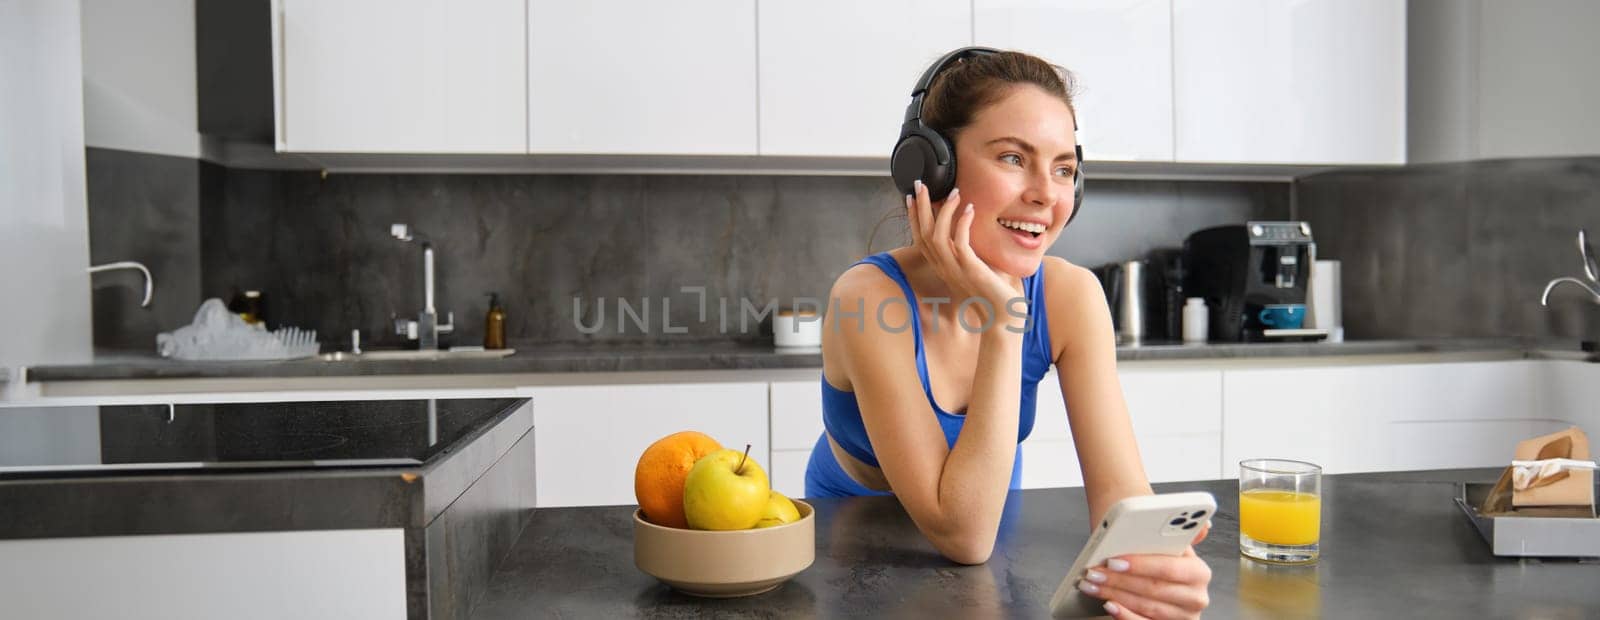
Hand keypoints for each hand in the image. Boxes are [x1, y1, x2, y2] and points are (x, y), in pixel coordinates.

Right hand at [905, 180, 1023, 326]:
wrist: (1002, 318)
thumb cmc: (993, 294)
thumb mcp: (977, 268)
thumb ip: (971, 252)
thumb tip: (975, 232)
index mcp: (942, 267)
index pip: (920, 238)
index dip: (914, 217)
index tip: (911, 197)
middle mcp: (944, 268)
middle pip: (923, 232)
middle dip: (920, 206)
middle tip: (920, 184)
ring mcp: (955, 269)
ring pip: (937, 235)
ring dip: (944, 210)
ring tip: (954, 192)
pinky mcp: (970, 270)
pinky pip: (959, 242)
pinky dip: (963, 223)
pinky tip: (969, 209)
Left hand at [1076, 525, 1212, 618]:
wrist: (1159, 579)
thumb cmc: (1160, 559)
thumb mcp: (1169, 546)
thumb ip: (1179, 534)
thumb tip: (1202, 527)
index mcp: (1199, 571)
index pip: (1168, 568)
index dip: (1140, 565)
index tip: (1114, 560)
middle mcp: (1195, 597)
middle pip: (1153, 589)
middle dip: (1119, 580)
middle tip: (1095, 571)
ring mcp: (1184, 616)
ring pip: (1146, 607)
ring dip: (1115, 595)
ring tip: (1094, 584)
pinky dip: (1124, 616)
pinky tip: (1110, 605)